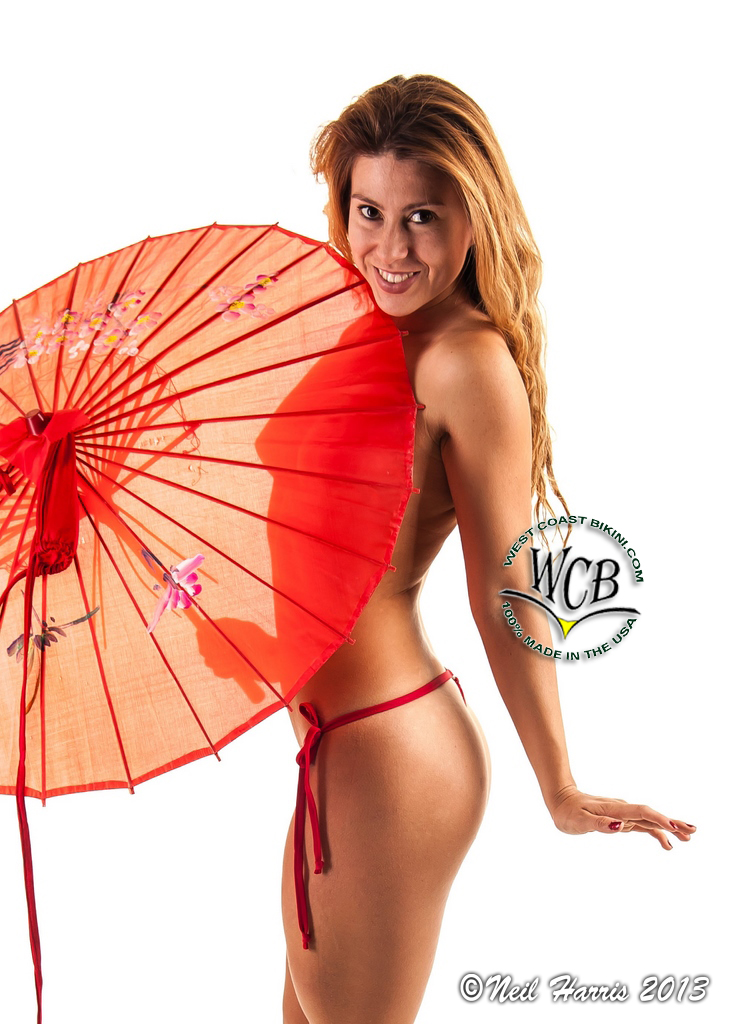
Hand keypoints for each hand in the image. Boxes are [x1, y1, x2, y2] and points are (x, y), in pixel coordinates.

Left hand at [548, 785, 695, 849]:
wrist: (562, 801)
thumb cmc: (568, 812)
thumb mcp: (579, 821)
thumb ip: (599, 824)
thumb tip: (620, 826)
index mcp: (614, 809)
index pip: (640, 812)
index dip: (657, 819)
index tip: (673, 827)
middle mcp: (621, 810)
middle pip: (650, 815)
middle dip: (671, 822)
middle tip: (691, 831)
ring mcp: (623, 814)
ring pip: (649, 820)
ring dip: (669, 827)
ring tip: (687, 837)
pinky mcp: (621, 819)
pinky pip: (642, 825)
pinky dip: (655, 832)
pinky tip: (666, 843)